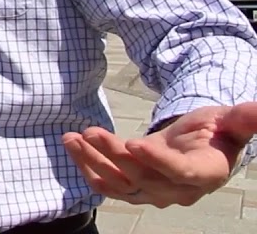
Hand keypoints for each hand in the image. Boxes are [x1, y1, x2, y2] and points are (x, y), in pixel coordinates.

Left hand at [62, 102, 256, 207]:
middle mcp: (179, 189)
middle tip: (89, 132)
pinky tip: (72, 146)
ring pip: (119, 183)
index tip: (133, 143)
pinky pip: (108, 185)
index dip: (157, 160)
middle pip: (141, 176)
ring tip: (71, 138)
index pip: (179, 171)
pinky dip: (87, 167)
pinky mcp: (134, 189)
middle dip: (112, 155)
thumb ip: (242, 118)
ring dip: (92, 162)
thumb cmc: (215, 132)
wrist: (199, 147)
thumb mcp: (230, 121)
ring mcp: (154, 192)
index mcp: (205, 172)